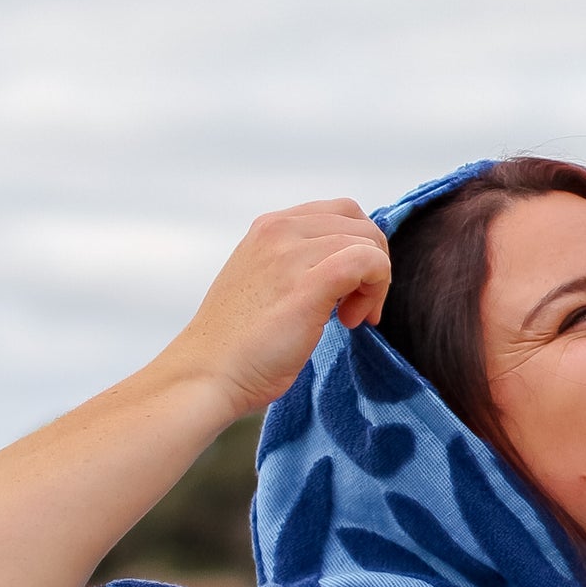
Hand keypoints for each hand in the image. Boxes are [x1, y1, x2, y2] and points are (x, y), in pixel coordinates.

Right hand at [162, 200, 390, 420]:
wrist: (209, 373)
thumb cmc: (239, 342)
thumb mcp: (267, 281)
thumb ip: (299, 264)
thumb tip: (349, 267)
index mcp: (270, 227)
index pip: (342, 213)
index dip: (359, 248)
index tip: (349, 290)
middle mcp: (279, 231)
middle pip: (360, 224)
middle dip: (373, 264)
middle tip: (355, 308)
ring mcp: (291, 255)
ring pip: (368, 243)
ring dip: (374, 284)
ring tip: (349, 320)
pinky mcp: (308, 285)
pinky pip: (368, 262)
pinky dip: (376, 289)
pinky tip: (352, 321)